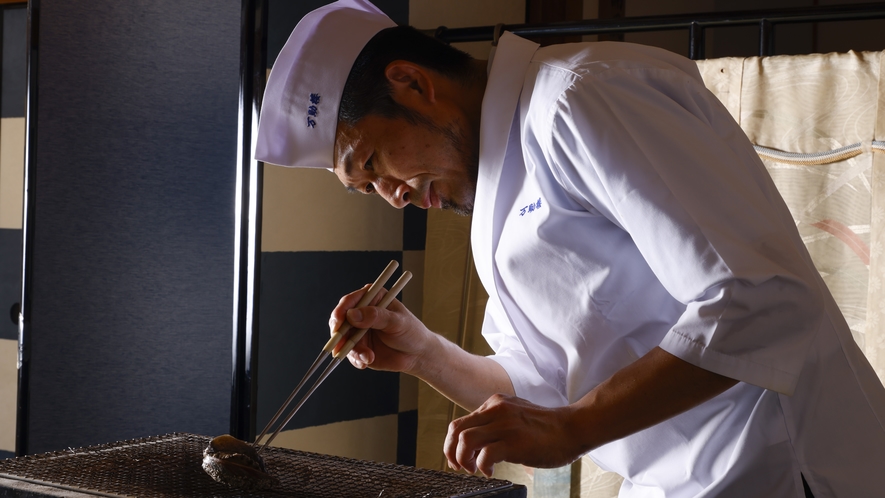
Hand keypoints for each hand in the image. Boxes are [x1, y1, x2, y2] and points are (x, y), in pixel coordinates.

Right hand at [329, 284, 432, 373]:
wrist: (418, 355)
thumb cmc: (412, 332)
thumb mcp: (396, 322)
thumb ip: (376, 317)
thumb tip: (352, 315)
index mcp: (372, 299)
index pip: (349, 301)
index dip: (340, 311)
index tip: (338, 323)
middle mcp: (362, 313)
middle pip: (339, 320)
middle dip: (339, 334)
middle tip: (341, 345)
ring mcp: (359, 331)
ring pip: (342, 339)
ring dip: (352, 350)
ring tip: (368, 357)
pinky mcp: (359, 347)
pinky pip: (349, 354)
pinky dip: (356, 359)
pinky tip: (367, 361)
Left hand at [444, 394, 580, 476]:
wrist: (572, 428)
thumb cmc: (546, 427)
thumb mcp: (516, 413)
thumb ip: (497, 421)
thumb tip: (478, 442)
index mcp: (495, 403)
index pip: (461, 422)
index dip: (452, 444)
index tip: (457, 459)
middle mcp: (496, 410)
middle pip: (456, 430)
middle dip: (451, 452)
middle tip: (460, 467)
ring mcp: (505, 425)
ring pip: (466, 441)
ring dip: (464, 460)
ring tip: (475, 469)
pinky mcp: (514, 442)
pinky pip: (485, 456)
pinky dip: (482, 467)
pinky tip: (491, 472)